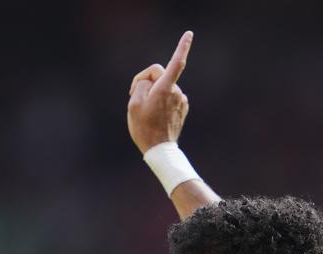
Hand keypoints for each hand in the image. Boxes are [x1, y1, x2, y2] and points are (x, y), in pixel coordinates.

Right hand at [127, 31, 192, 154]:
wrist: (159, 150)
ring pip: (163, 86)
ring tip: (145, 110)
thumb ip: (141, 85)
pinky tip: (154, 114)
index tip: (189, 34)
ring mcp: (181, 100)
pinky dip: (160, 100)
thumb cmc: (144, 127)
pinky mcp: (182, 108)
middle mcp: (177, 92)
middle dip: (146, 81)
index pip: (176, 63)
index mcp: (165, 88)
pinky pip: (168, 96)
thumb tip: (151, 82)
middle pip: (159, 75)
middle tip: (133, 96)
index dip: (182, 47)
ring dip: (153, 93)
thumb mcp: (133, 103)